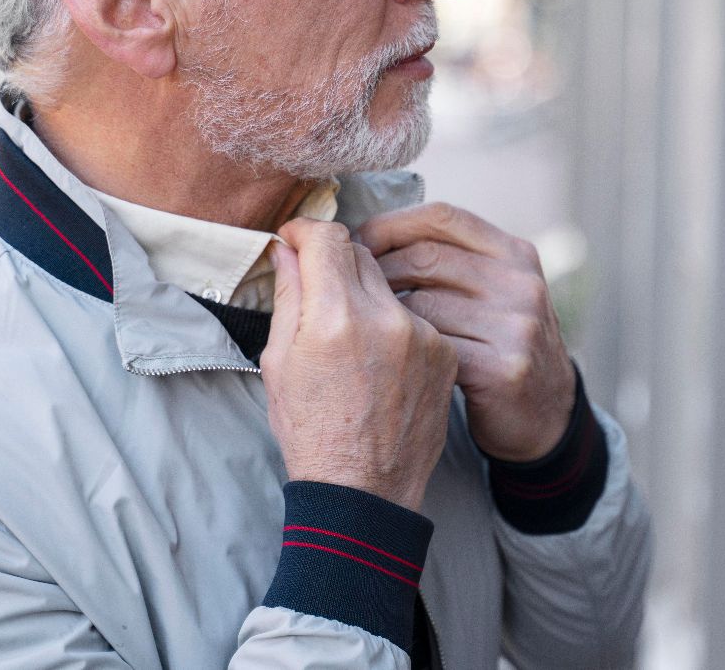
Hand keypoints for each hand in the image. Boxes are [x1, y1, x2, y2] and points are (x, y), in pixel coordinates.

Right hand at [262, 219, 457, 510]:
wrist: (364, 492)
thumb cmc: (311, 432)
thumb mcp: (280, 364)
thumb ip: (288, 297)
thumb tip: (288, 250)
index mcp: (335, 318)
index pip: (329, 238)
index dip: (307, 232)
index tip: (297, 240)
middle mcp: (385, 317)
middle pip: (362, 254)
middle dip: (336, 261)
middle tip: (319, 284)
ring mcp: (422, 334)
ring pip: (391, 284)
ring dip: (368, 293)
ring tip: (351, 334)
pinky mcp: (445, 351)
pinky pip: (416, 316)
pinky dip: (396, 324)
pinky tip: (381, 359)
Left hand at [357, 203, 576, 462]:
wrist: (546, 414)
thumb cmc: (500, 343)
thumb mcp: (496, 289)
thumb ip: (453, 259)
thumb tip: (372, 235)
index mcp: (515, 253)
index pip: (441, 215)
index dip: (390, 224)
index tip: (358, 241)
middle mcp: (521, 283)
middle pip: (425, 257)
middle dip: (377, 269)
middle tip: (350, 288)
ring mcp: (516, 326)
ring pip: (422, 304)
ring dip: (385, 314)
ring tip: (367, 325)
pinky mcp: (503, 369)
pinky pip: (432, 347)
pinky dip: (404, 350)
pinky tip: (392, 357)